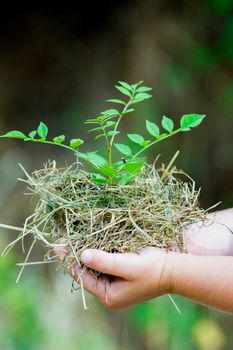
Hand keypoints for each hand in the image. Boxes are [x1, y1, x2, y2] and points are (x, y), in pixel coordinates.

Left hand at [55, 246, 171, 309]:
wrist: (174, 269)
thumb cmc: (153, 269)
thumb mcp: (128, 266)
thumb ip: (105, 262)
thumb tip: (82, 255)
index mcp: (109, 296)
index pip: (81, 277)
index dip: (68, 260)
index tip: (58, 245)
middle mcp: (109, 292)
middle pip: (85, 272)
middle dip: (75, 255)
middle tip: (64, 238)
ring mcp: (115, 283)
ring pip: (94, 266)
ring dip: (85, 251)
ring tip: (73, 236)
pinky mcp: (120, 273)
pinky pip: (103, 262)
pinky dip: (96, 251)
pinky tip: (90, 239)